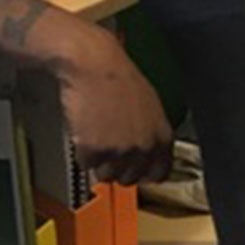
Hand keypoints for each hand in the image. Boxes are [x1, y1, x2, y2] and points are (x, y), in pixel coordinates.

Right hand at [51, 23, 174, 185]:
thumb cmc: (119, 80)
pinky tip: (86, 128)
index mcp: (162, 137)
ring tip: (97, 133)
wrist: (94, 65)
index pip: (159, 174)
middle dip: (116, 166)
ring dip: (98, 160)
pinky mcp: (95, 150)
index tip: (133, 169)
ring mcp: (120, 150)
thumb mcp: (150, 108)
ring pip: (106, 176)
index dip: (143, 173)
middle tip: (107, 144)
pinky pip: (86, 164)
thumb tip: (148, 156)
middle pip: (129, 179)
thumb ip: (152, 136)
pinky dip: (82, 150)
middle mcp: (144, 147)